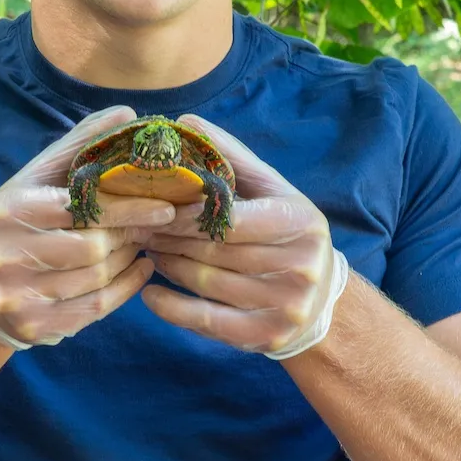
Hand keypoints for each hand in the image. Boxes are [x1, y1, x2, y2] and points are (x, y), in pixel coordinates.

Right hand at [0, 106, 172, 349]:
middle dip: (132, 234)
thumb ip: (79, 145)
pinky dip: (127, 288)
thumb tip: (127, 114)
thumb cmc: (19, 220)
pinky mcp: (34, 325)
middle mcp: (9, 253)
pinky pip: (96, 307)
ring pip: (98, 278)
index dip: (129, 207)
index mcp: (13, 209)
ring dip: (129, 260)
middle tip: (159, 225)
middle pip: (94, 247)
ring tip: (143, 243)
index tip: (165, 206)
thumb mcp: (36, 178)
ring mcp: (19, 294)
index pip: (82, 207)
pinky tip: (141, 270)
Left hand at [141, 113, 349, 358]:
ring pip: (205, 282)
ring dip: (167, 264)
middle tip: (138, 225)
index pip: (231, 218)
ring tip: (147, 248)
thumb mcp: (275, 192)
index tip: (155, 204)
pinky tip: (149, 293)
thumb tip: (187, 123)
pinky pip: (206, 320)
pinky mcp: (264, 337)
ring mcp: (283, 306)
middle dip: (170, 236)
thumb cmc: (288, 235)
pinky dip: (171, 307)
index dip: (187, 213)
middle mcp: (299, 266)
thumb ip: (233, 159)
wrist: (322, 305)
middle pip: (215, 250)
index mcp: (300, 223)